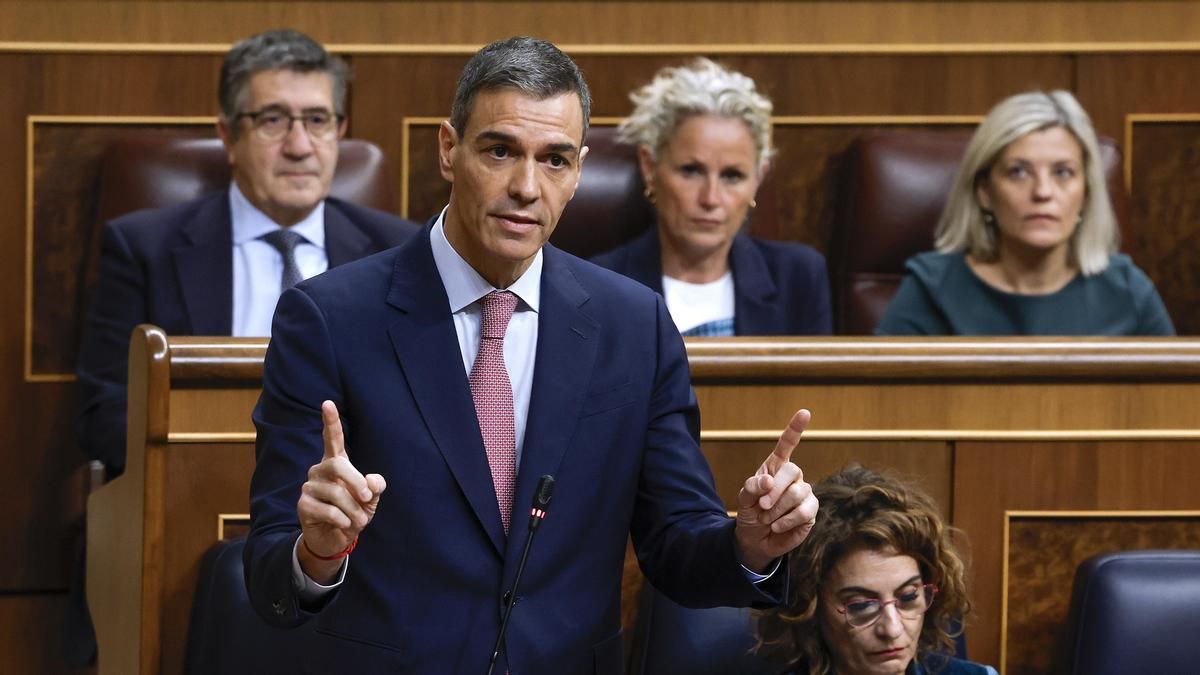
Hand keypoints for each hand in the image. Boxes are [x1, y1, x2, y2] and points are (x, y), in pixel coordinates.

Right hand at [296, 400, 386, 581]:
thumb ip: (375, 487)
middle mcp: (319, 470)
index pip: (332, 439)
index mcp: (336, 463)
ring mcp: (309, 487)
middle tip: (368, 499)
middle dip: (357, 483)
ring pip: (335, 492)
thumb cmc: (354, 512)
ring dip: (354, 510)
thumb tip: (373, 481)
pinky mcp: (303, 505)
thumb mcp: (371, 499)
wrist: (336, 539)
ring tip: (359, 520)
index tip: (328, 403)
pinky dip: (344, 520)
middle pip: (338, 465)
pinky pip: (329, 510)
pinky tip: (345, 525)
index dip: (330, 421)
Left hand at [734, 409, 818, 572]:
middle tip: (761, 506)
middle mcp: (793, 477)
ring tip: (766, 518)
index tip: (805, 412)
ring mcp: (804, 493)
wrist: (756, 540)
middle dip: (774, 490)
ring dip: (777, 509)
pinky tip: (777, 526)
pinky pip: (804, 511)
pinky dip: (787, 520)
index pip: (787, 445)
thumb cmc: (750, 514)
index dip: (795, 429)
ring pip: (798, 493)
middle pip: (792, 471)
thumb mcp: (743, 500)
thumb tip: (768, 481)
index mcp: (775, 468)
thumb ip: (752, 487)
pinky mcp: (810, 512)